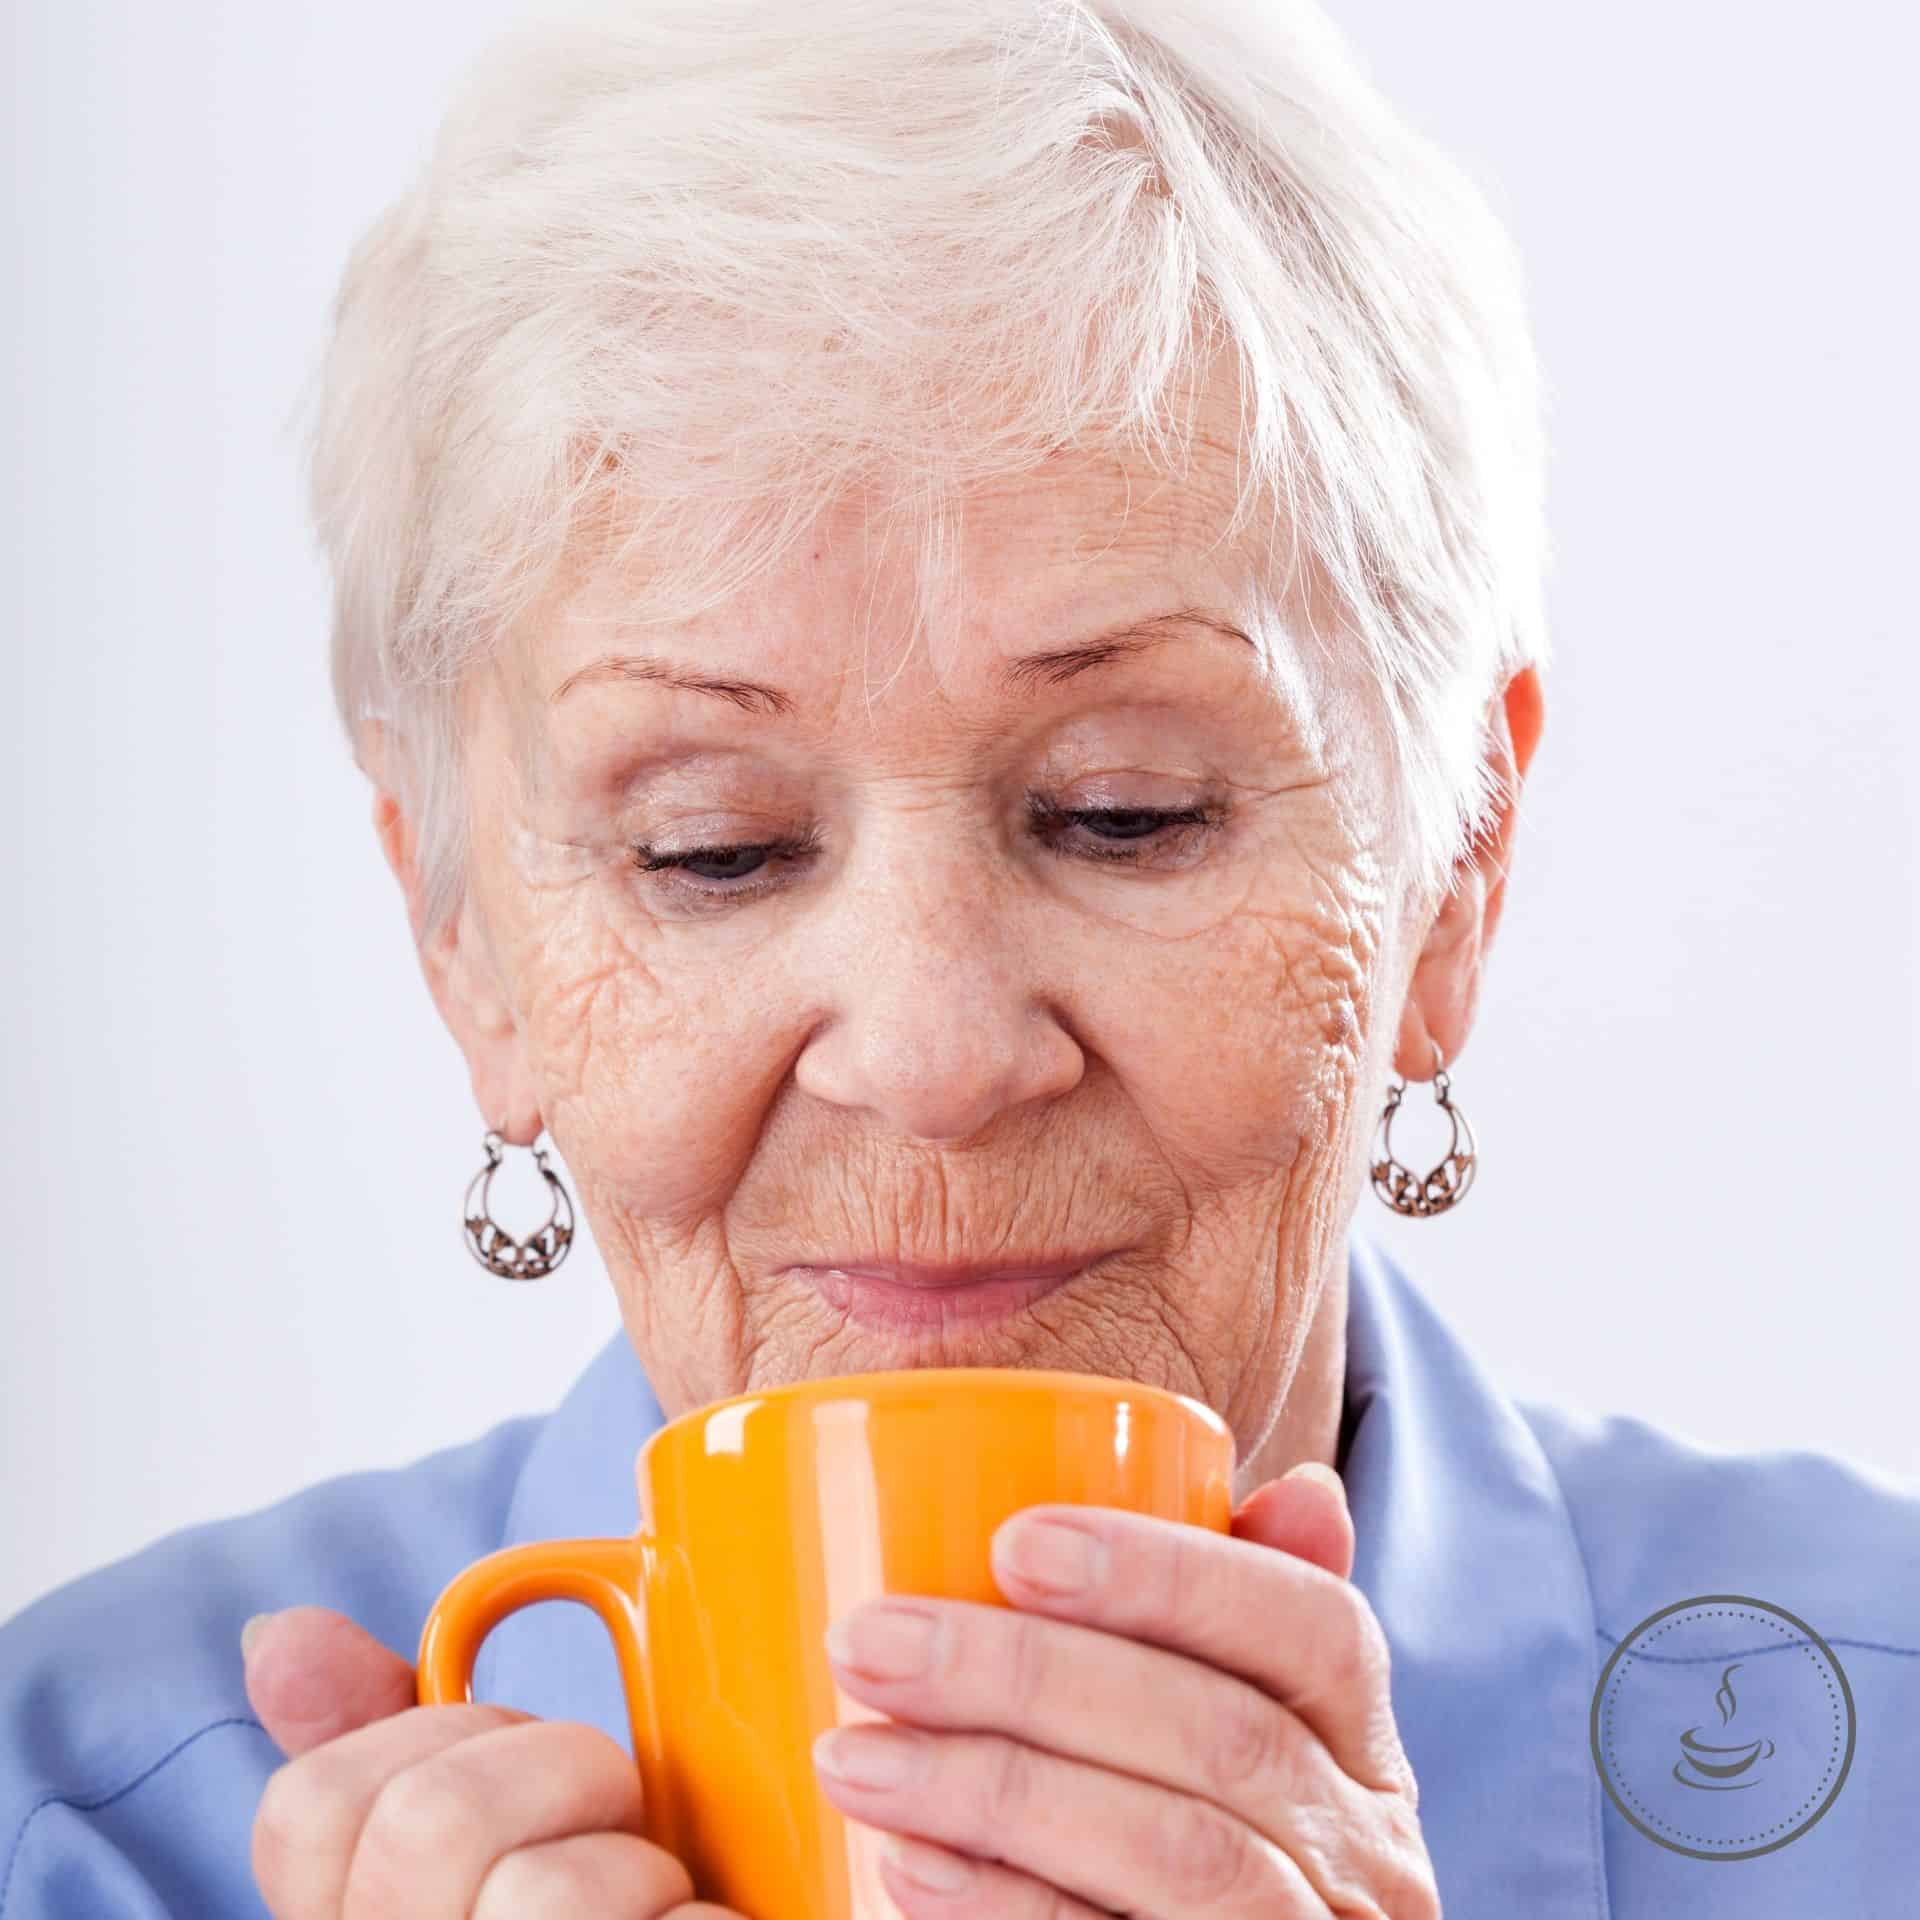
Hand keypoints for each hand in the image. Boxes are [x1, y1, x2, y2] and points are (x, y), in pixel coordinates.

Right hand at [243, 1605, 743, 1918]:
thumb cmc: (596, 1911)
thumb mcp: (493, 1826)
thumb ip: (387, 1736)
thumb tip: (281, 1634)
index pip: (309, 1804)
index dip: (431, 1741)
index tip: (513, 1777)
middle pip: (426, 1822)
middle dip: (560, 1774)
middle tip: (617, 1822)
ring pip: (541, 1898)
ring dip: (640, 1876)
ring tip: (662, 1912)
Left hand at [813, 1463, 1439, 1916]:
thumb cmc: (1186, 1842)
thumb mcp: (1240, 1743)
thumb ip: (1233, 1621)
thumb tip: (1294, 1487)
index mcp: (1360, 1747)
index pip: (1315, 1627)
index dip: (1171, 1573)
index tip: (1011, 1541)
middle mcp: (1364, 1856)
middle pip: (1220, 1737)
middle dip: (1031, 1676)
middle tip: (870, 1642)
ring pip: (1176, 1849)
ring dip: (994, 1791)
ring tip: (850, 1756)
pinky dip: (1010, 1910)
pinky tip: (906, 1869)